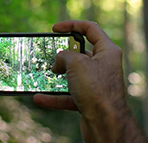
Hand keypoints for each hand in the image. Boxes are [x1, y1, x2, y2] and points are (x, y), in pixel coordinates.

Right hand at [33, 21, 146, 142]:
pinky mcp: (90, 100)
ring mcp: (96, 84)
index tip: (55, 28)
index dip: (72, 25)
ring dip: (57, 77)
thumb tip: (59, 60)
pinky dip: (55, 97)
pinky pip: (69, 95)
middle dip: (64, 54)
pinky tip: (40, 98)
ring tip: (43, 75)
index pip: (90, 29)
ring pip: (73, 76)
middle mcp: (104, 66)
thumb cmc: (97, 90)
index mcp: (107, 51)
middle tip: (51, 56)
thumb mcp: (76, 63)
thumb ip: (65, 55)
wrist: (106, 123)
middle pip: (81, 53)